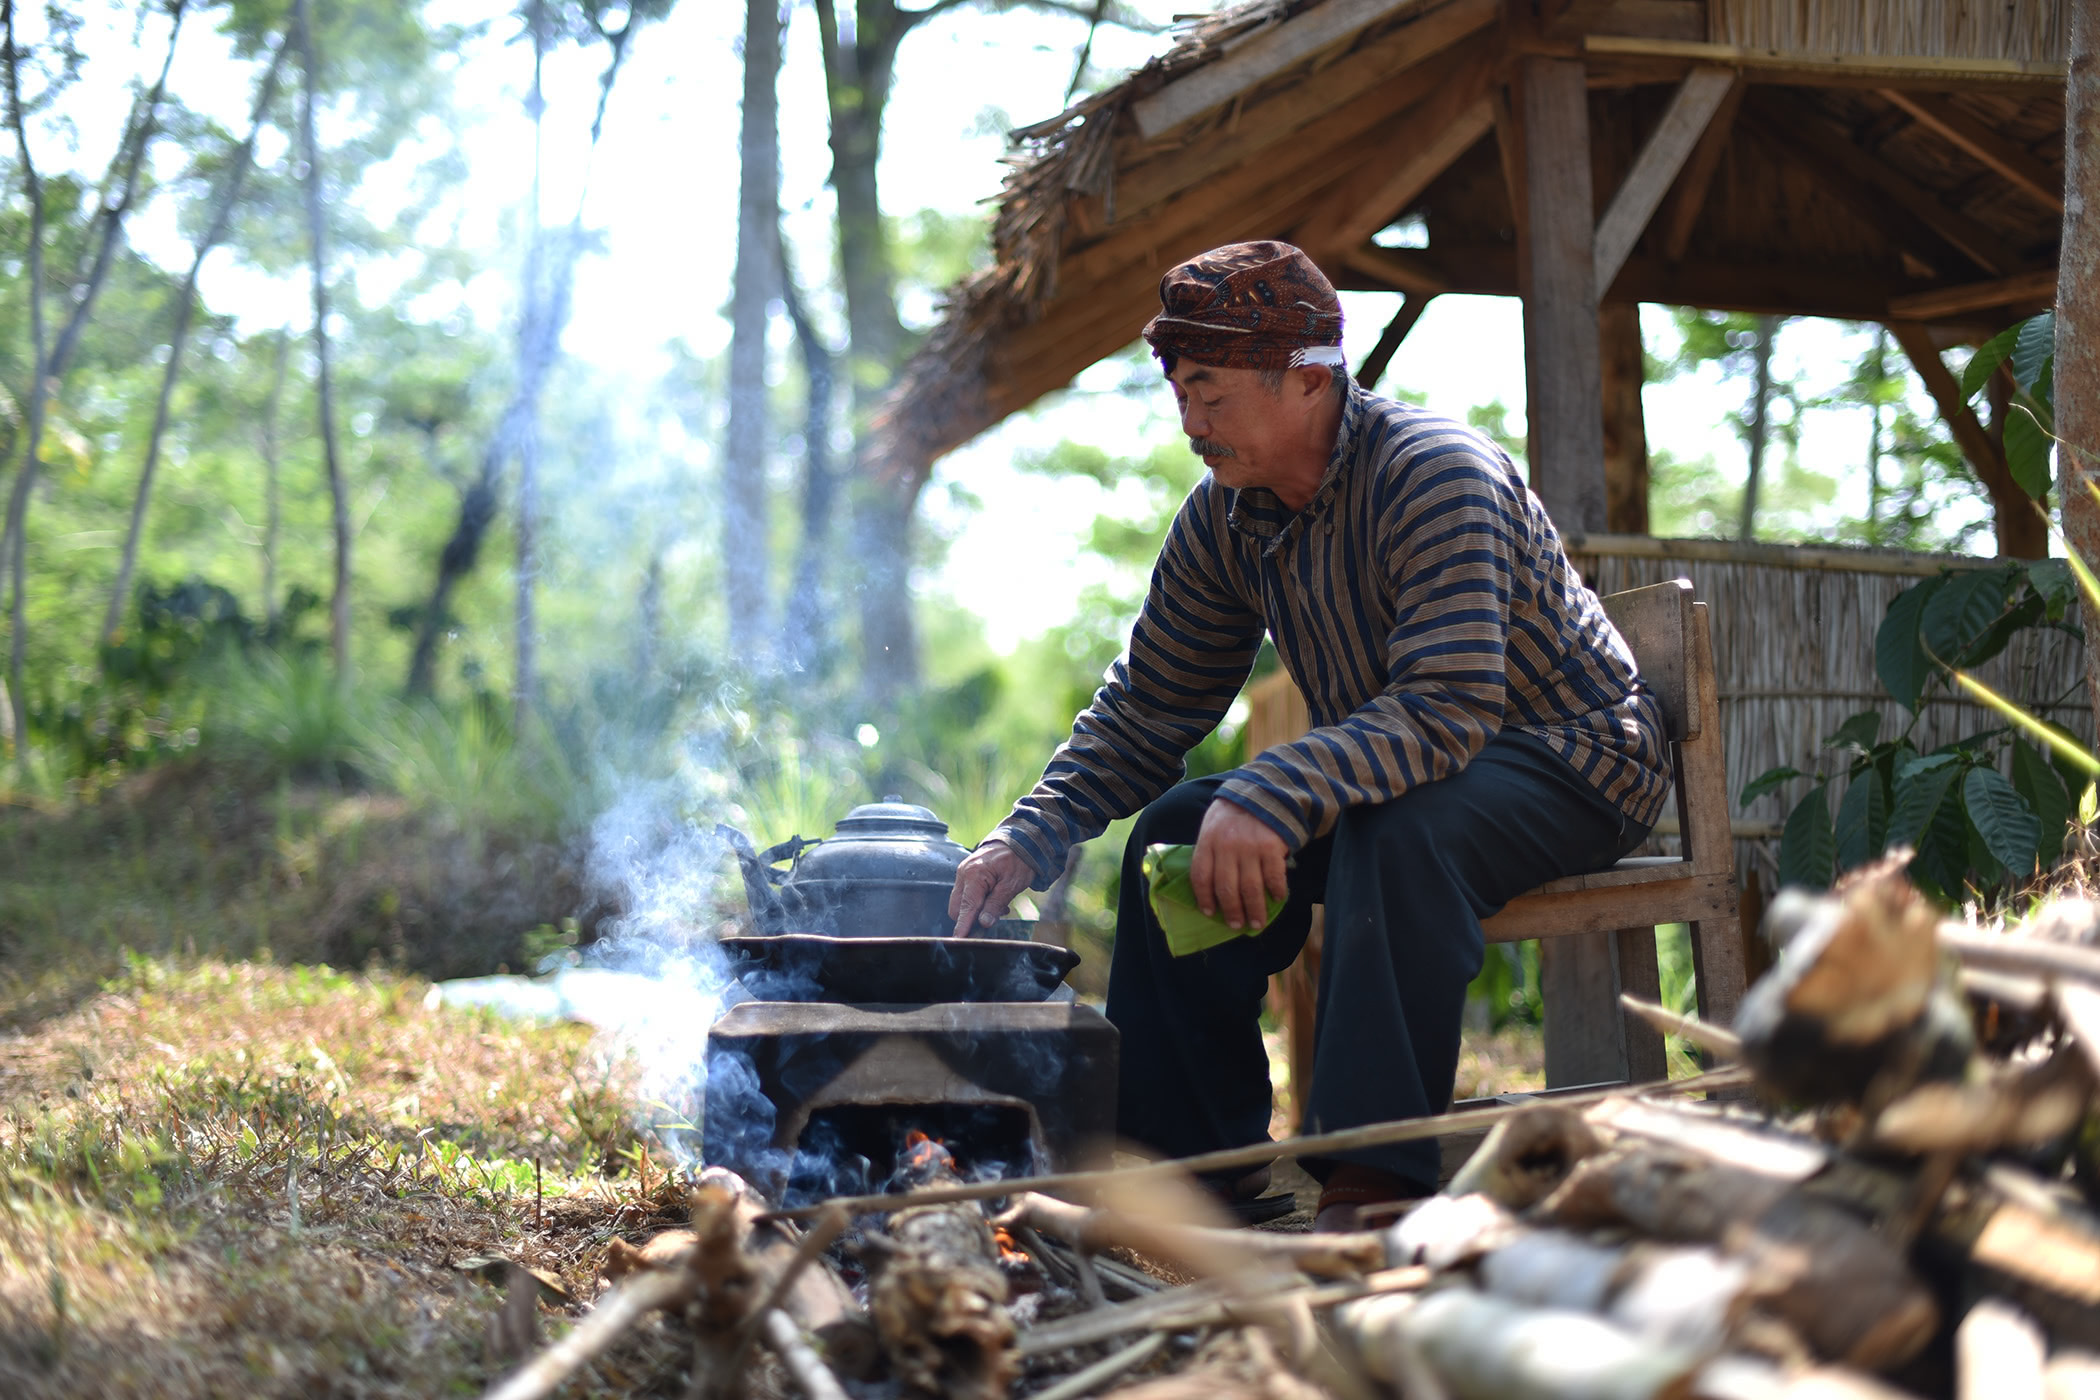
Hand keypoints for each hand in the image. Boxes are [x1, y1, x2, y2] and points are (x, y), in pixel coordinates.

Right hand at [948, 841, 1036, 937]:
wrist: (1019, 840)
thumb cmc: (1018, 861)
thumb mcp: (1012, 885)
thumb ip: (996, 904)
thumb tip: (983, 923)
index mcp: (974, 875)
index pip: (966, 908)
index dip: (962, 926)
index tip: (957, 941)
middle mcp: (964, 873)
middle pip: (957, 907)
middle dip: (970, 918)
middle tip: (992, 920)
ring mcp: (963, 872)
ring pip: (960, 902)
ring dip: (975, 910)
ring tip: (999, 906)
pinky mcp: (966, 873)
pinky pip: (966, 893)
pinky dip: (976, 901)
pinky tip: (994, 899)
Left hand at [1191, 800, 1289, 930]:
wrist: (1264, 789)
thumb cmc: (1234, 812)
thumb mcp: (1212, 826)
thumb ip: (1210, 851)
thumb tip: (1209, 887)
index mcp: (1207, 841)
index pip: (1200, 876)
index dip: (1203, 898)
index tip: (1209, 912)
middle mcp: (1227, 846)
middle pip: (1226, 888)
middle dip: (1232, 912)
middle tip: (1236, 925)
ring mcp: (1250, 847)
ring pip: (1250, 888)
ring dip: (1254, 910)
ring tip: (1257, 924)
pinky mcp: (1272, 847)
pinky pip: (1274, 877)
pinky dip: (1277, 891)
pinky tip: (1277, 898)